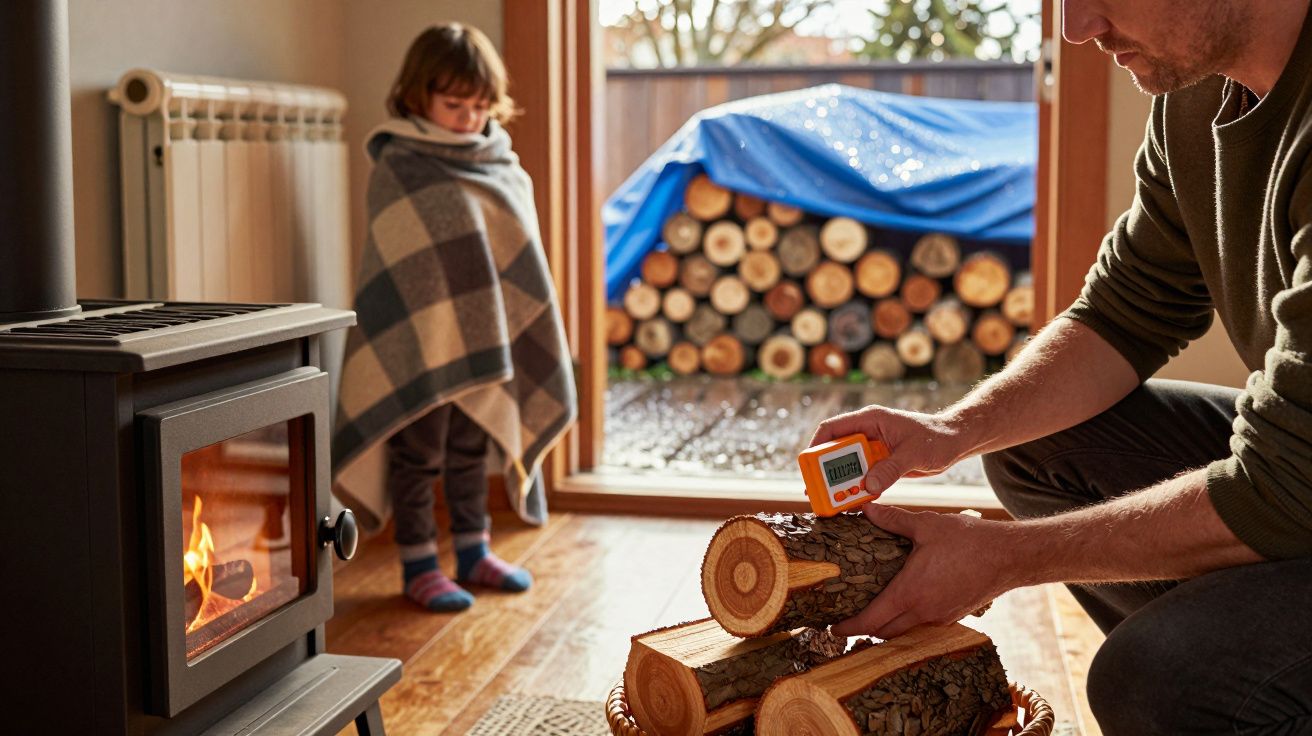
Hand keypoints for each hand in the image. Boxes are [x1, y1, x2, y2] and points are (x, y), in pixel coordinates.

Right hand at [810, 405, 969, 497]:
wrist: (955, 442)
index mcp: (870, 420)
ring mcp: (872, 449)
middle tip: (816, 490)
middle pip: (835, 450)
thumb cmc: (937, 438)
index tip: (808, 466)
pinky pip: (861, 477)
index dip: (816, 446)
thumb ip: (891, 469)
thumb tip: (868, 486)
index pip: (832, 429)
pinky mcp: (879, 463)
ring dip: (840, 483)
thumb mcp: (914, 454)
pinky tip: (851, 503)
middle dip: (825, 471)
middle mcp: (866, 433)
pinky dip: (855, 489)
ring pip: (847, 466)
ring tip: (832, 502)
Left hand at [830, 504, 1023, 638]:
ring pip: (904, 632)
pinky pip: (922, 627)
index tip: (833, 627)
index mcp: (911, 592)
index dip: (849, 627)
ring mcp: (940, 617)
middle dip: (863, 630)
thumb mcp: (927, 525)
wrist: (1009, 556)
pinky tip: (903, 606)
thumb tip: (867, 508)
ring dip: (886, 628)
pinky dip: (906, 623)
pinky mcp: (953, 616)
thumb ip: (893, 520)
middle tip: (846, 621)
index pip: (872, 620)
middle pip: (885, 633)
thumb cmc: (969, 540)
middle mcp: (924, 611)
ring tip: (871, 614)